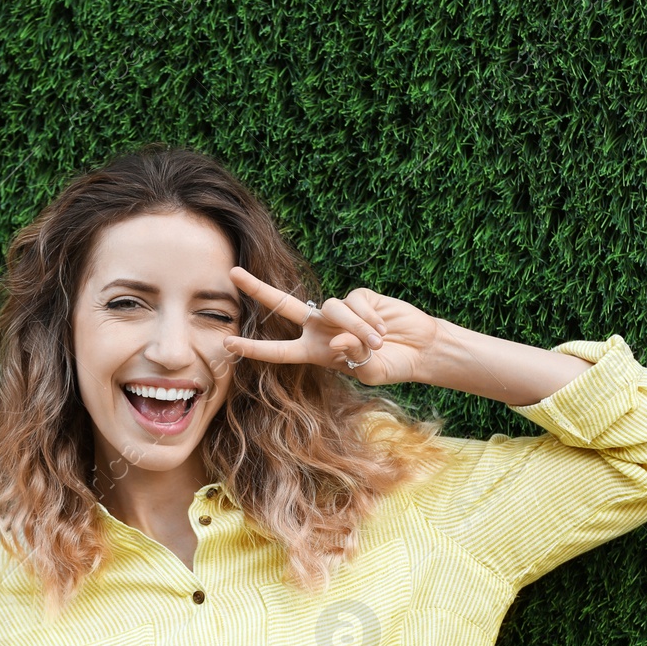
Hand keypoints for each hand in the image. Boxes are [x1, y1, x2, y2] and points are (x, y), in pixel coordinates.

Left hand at [221, 266, 441, 385]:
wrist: (419, 349)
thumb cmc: (390, 366)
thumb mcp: (368, 371)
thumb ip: (351, 358)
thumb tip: (337, 339)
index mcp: (314, 352)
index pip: (278, 351)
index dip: (253, 349)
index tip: (227, 344)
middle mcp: (321, 328)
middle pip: (283, 306)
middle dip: (258, 289)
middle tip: (232, 274)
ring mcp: (339, 311)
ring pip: (332, 308)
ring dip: (356, 327)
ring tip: (378, 342)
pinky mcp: (360, 296)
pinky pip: (355, 302)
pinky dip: (369, 318)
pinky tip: (384, 327)